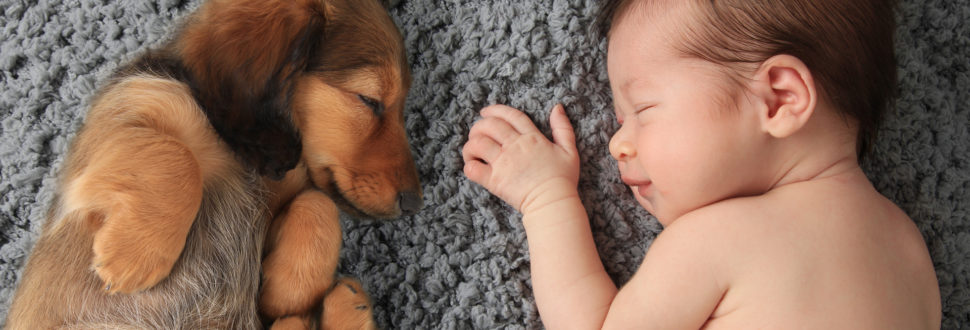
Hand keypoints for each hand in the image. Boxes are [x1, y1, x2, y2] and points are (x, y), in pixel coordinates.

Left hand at [462, 104, 579, 213]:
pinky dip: (469, 166)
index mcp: (531, 138)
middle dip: (479, 125)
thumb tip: (557, 108)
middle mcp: (515, 147)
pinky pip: (474, 169)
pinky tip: (473, 167)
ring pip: (477, 144)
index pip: (510, 116)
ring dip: (470, 145)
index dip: (496, 110)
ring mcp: (503, 163)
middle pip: (489, 126)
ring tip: (472, 151)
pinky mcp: (495, 181)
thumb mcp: (569, 150)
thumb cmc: (562, 179)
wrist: (553, 203)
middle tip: (476, 133)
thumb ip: (563, 128)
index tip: (485, 112)